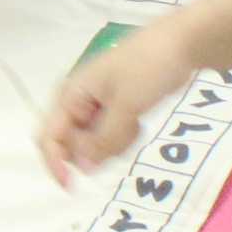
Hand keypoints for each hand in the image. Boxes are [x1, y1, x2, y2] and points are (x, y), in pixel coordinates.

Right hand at [36, 31, 192, 182]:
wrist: (182, 43)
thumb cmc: (148, 67)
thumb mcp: (127, 106)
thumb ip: (104, 139)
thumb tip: (83, 169)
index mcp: (71, 94)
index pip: (50, 137)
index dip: (55, 164)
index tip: (72, 187)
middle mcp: (79, 101)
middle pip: (72, 144)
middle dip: (95, 149)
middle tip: (124, 135)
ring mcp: (98, 106)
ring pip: (94, 143)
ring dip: (113, 143)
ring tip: (135, 124)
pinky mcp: (116, 109)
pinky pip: (111, 136)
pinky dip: (123, 137)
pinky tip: (139, 122)